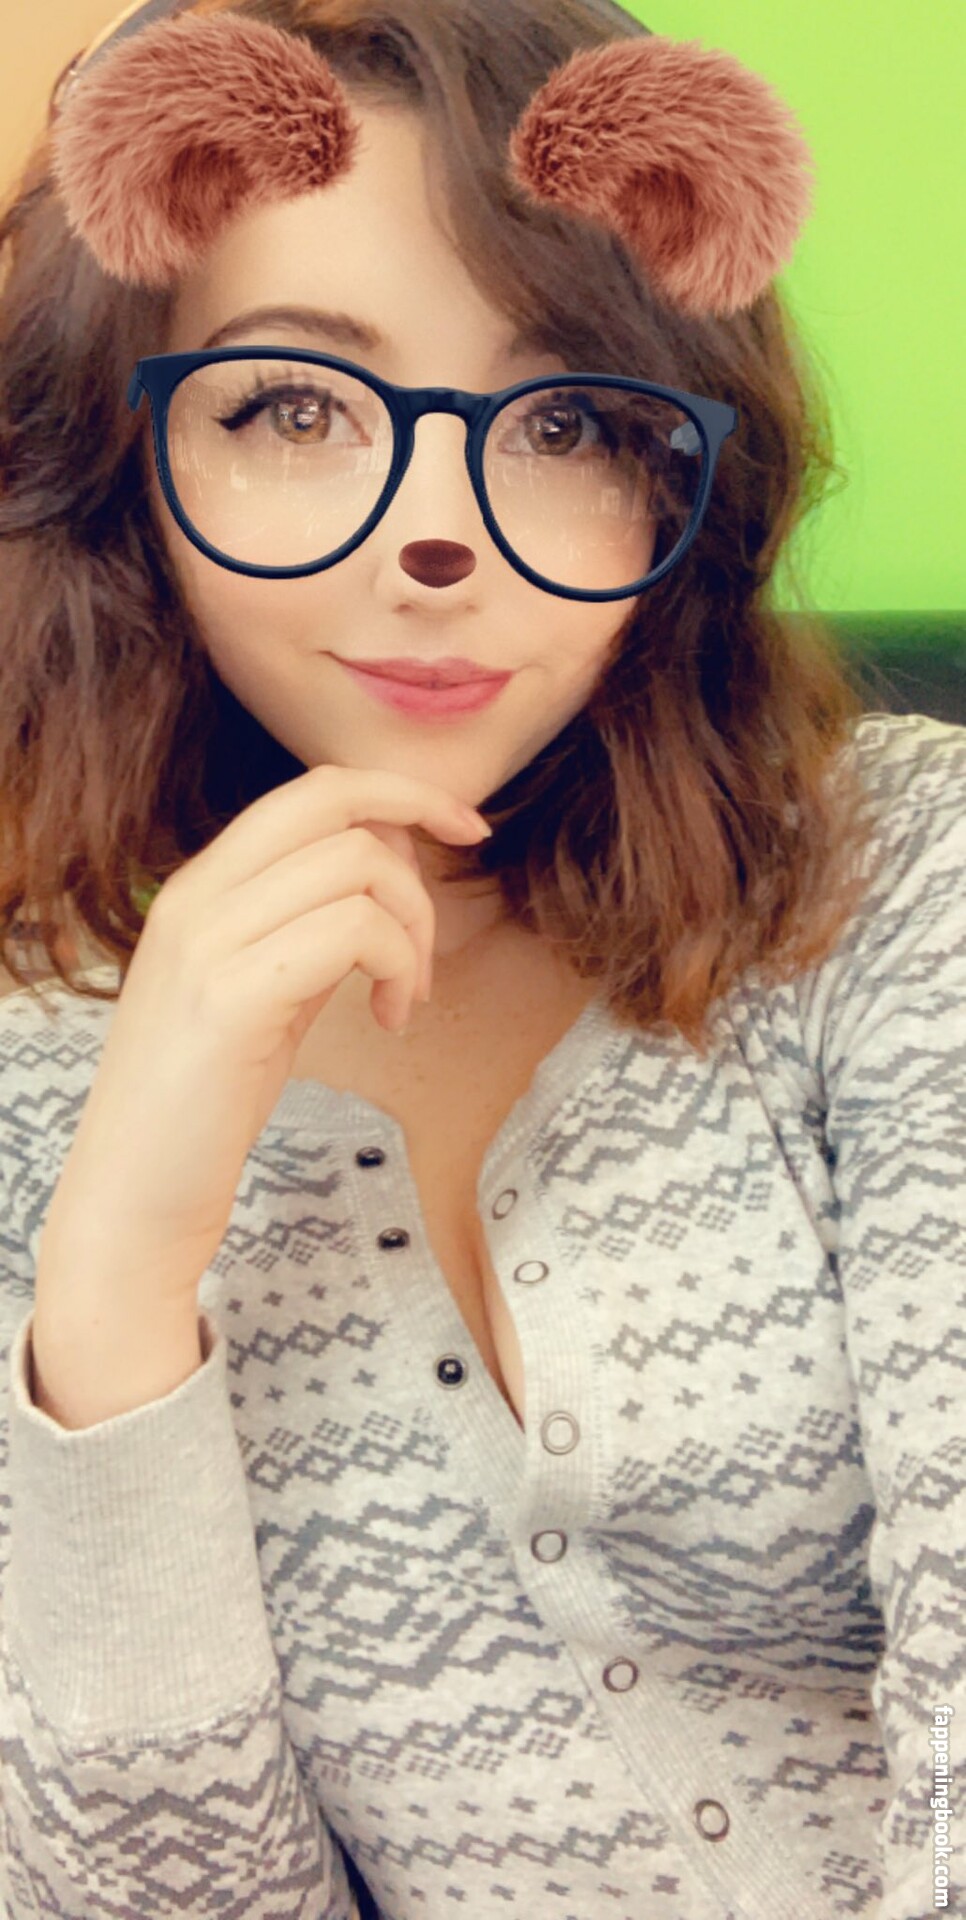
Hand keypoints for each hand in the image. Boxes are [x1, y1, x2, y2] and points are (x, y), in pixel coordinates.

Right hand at [37, 767, 489, 1307]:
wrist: (135, 1189)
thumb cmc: (204, 1097)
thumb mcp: (258, 986)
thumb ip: (306, 923)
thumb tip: (390, 873)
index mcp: (200, 885)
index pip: (313, 790)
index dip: (402, 794)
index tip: (466, 827)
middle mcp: (197, 895)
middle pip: (336, 801)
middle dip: (421, 835)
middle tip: (434, 925)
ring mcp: (209, 941)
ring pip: (359, 866)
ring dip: (412, 929)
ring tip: (403, 996)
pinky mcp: (233, 996)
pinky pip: (354, 931)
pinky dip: (395, 967)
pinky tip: (388, 1019)